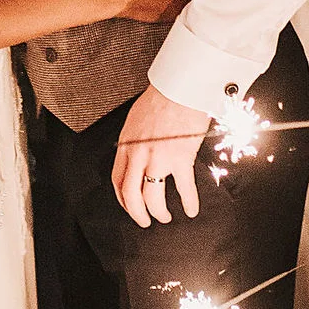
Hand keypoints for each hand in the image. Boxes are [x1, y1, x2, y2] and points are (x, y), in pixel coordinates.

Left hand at [113, 83, 209, 225]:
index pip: (117, 179)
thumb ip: (135, 139)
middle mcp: (138, 154)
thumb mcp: (136, 118)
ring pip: (152, 197)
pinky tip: (191, 210)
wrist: (180, 87)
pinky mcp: (180, 158)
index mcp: (126, 144)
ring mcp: (158, 158)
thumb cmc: (162, 97)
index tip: (129, 206)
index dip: (122, 199)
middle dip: (137, 213)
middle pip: (131, 195)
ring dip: (158, 212)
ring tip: (165, 217)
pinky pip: (183, 188)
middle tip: (145, 220)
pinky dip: (188, 202)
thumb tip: (137, 153)